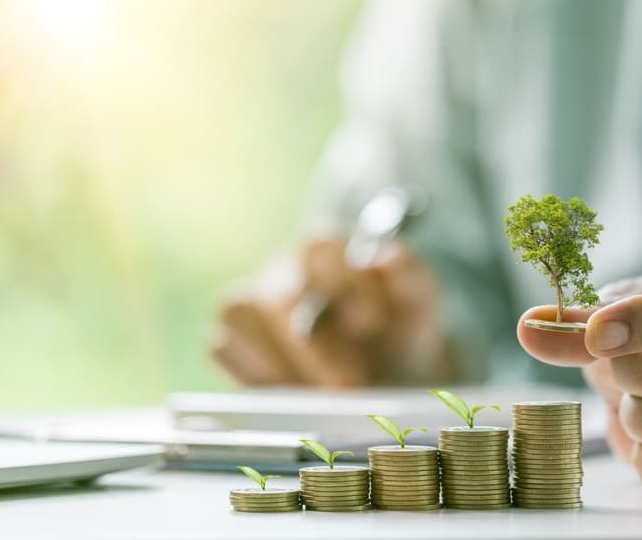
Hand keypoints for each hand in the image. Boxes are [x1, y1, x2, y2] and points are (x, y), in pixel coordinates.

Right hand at [212, 237, 450, 386]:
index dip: (342, 283)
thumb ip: (409, 277)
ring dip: (278, 357)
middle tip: (349, 383)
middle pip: (279, 291)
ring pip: (237, 309)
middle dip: (315, 344)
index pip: (320, 245)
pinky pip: (221, 345)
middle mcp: (284, 272)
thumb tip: (383, 256)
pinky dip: (254, 372)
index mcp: (328, 253)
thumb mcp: (419, 307)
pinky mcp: (234, 342)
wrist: (390, 381)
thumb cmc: (401, 334)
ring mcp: (253, 306)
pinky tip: (292, 395)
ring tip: (317, 393)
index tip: (370, 324)